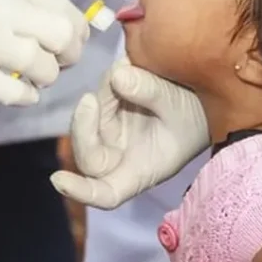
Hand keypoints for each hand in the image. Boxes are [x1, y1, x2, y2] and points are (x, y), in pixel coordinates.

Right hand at [0, 0, 88, 105]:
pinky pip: (10, 92)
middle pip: (62, 37)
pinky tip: (22, 91)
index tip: (73, 40)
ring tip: (34, 74)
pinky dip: (25, 96)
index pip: (64, 8)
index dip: (78, 31)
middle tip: (59, 60)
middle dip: (70, 54)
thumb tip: (62, 17)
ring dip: (46, 75)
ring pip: (40, 66)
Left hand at [50, 58, 208, 208]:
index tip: (57, 179)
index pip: (105, 193)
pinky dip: (110, 81)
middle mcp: (121, 154)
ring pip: (90, 117)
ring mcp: (113, 130)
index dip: (81, 192)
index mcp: (139, 170)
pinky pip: (100, 94)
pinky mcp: (111, 105)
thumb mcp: (181, 106)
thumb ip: (151, 92)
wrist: (205, 91)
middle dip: (84, 128)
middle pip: (87, 154)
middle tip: (91, 99)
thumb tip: (117, 77)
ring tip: (133, 72)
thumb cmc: (199, 113)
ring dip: (104, 94)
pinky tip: (130, 67)